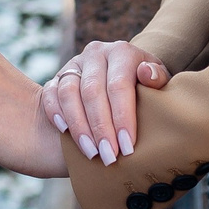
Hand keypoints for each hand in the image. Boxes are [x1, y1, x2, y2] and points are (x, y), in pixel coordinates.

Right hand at [40, 40, 169, 166]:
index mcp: (122, 51)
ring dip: (79, 126)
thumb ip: (158, 78)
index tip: (127, 146)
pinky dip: (55, 113)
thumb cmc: (145, 86)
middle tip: (109, 156)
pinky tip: (65, 134)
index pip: (119, 84)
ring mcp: (74, 64)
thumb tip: (147, 74)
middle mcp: (96, 53)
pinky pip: (50, 94)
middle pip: (92, 90)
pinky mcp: (57, 76)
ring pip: (69, 93)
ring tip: (91, 152)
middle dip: (101, 127)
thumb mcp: (158, 81)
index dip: (122, 116)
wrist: (122, 77)